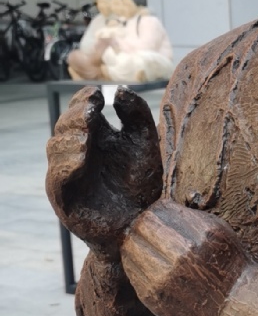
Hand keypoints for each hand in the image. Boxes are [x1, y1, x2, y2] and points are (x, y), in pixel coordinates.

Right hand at [46, 85, 162, 259]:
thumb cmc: (141, 185)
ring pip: (55, 148)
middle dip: (75, 117)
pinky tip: (82, 158)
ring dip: (69, 139)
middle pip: (64, 126)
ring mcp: (68, 175)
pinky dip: (66, 165)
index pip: (79, 110)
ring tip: (87, 137)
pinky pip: (57, 178)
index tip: (98, 95)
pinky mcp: (64, 198)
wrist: (142, 226)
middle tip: (91, 113)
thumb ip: (136, 114)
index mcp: (94, 137)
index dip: (83, 100)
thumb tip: (118, 90)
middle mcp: (76, 153)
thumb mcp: (144, 143)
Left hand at [121, 199, 246, 315]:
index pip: (154, 213)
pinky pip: (130, 271)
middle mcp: (180, 257)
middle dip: (142, 225)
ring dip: (135, 243)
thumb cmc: (228, 263)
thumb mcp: (219, 230)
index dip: (154, 212)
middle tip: (149, 229)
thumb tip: (158, 206)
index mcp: (198, 237)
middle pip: (139, 228)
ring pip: (129, 249)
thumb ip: (190, 216)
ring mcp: (164, 279)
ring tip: (148, 246)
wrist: (233, 304)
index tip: (159, 216)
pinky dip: (135, 263)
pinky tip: (149, 263)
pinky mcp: (153, 297)